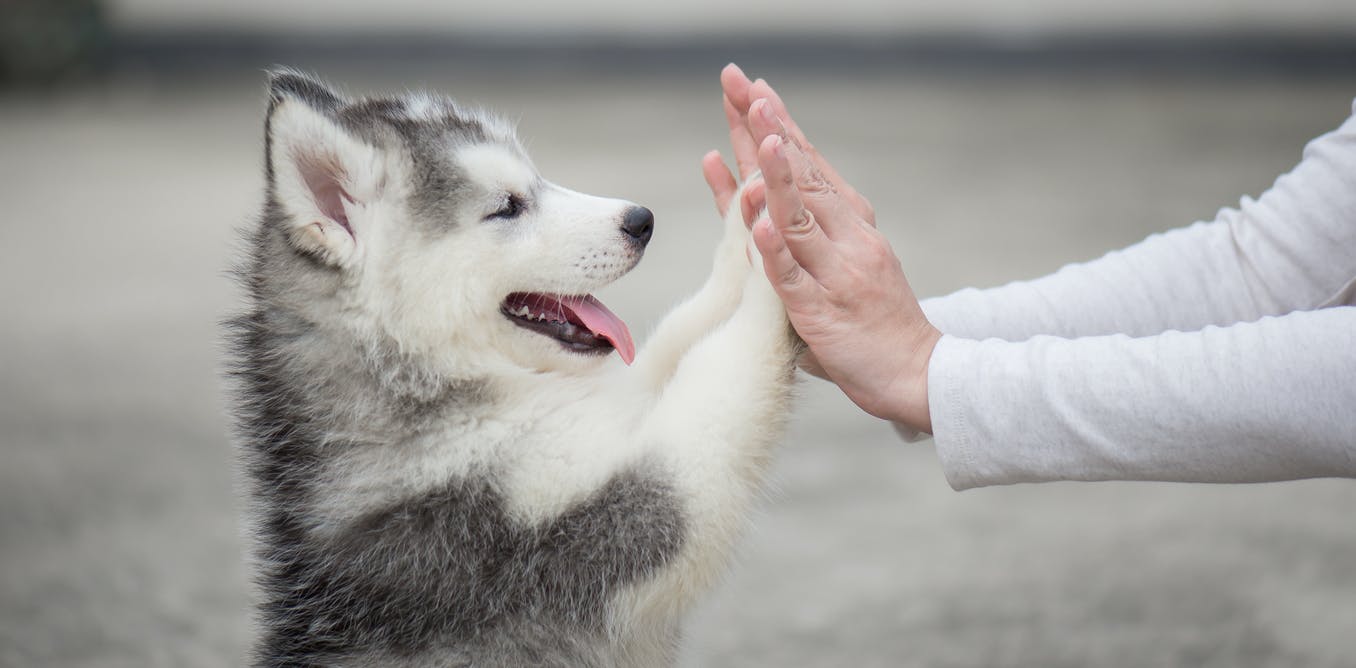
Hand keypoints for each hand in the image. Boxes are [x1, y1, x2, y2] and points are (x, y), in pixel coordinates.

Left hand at [708, 65, 941, 431]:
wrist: (920, 373)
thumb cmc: (874, 321)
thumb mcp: (844, 264)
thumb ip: (805, 236)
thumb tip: (764, 205)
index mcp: (851, 224)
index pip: (809, 165)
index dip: (781, 126)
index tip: (755, 89)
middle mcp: (847, 238)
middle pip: (801, 176)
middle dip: (769, 130)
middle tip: (745, 87)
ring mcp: (836, 274)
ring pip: (800, 218)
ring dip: (777, 176)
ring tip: (758, 137)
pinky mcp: (823, 313)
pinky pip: (793, 279)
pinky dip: (775, 252)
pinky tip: (759, 226)